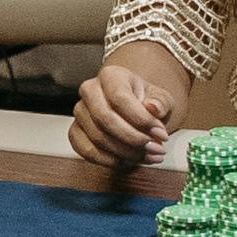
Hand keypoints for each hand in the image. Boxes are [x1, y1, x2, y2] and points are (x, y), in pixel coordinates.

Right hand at [67, 56, 176, 178]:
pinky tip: (128, 161)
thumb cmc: (145, 102)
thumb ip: (161, 102)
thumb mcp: (161, 98)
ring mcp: (79, 113)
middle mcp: (90, 91)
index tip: (160, 134)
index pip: (120, 98)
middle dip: (133, 139)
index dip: (141, 119)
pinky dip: (109, 160)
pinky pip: (87, 151)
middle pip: (105, 119)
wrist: (132, 110)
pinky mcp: (74, 133)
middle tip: (155, 149)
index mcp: (111, 76)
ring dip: (126, 152)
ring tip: (148, 156)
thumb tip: (153, 107)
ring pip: (98, 138)